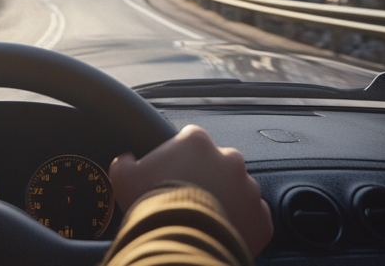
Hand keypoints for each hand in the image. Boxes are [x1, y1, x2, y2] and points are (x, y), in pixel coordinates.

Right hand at [109, 124, 272, 256]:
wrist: (181, 243)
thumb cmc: (153, 207)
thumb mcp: (124, 177)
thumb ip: (124, 162)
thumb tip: (125, 159)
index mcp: (197, 142)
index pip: (190, 140)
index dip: (179, 158)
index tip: (171, 174)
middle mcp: (229, 159)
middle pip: (218, 164)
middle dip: (207, 178)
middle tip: (188, 199)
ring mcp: (249, 188)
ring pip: (238, 190)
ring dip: (226, 200)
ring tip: (204, 219)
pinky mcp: (261, 216)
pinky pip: (253, 217)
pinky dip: (242, 223)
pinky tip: (222, 231)